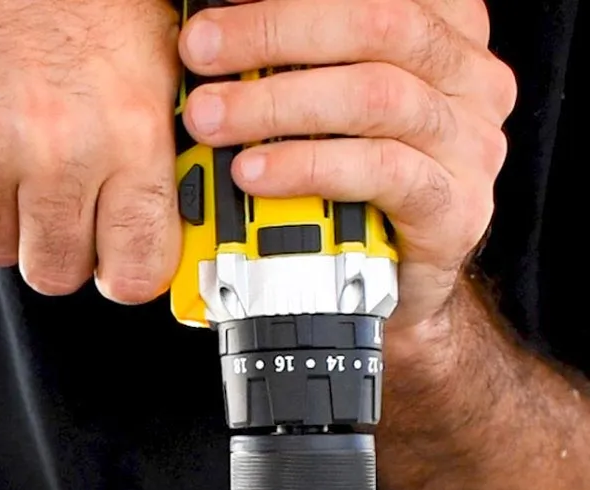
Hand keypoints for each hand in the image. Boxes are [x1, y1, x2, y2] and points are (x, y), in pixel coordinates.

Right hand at [0, 0, 181, 302]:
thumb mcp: (156, 67)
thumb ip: (157, 160)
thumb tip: (165, 231)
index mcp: (127, 132)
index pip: (135, 270)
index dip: (126, 272)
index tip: (118, 264)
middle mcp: (54, 146)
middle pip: (54, 272)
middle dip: (60, 248)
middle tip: (60, 205)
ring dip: (6, 216)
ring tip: (15, 155)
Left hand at [178, 0, 517, 331]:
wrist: (391, 285)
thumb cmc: (352, 189)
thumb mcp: (326, 109)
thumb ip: (297, 63)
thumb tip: (215, 30)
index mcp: (442, 32)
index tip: (216, 6)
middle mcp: (466, 78)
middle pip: (376, 24)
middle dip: (274, 33)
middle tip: (199, 53)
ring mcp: (468, 143)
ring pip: (374, 96)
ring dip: (277, 104)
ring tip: (211, 119)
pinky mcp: (454, 206)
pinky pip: (378, 172)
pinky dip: (306, 168)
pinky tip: (254, 172)